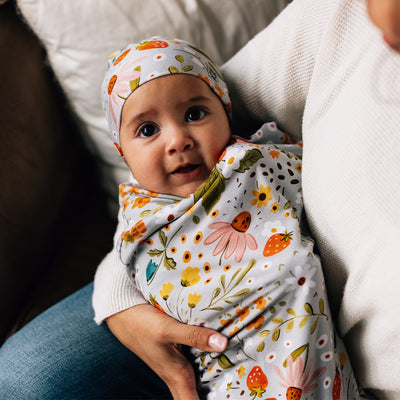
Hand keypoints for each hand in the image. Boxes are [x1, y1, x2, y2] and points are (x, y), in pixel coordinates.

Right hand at [106, 304, 227, 399]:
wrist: (123, 315)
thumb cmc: (143, 325)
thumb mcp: (168, 329)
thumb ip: (194, 337)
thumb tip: (223, 344)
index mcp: (177, 377)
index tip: (230, 399)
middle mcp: (177, 375)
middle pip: (196, 396)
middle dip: (215, 393)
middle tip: (236, 386)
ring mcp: (175, 365)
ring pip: (197, 380)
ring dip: (213, 379)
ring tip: (235, 371)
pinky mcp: (175, 354)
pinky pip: (195, 364)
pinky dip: (208, 362)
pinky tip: (219, 351)